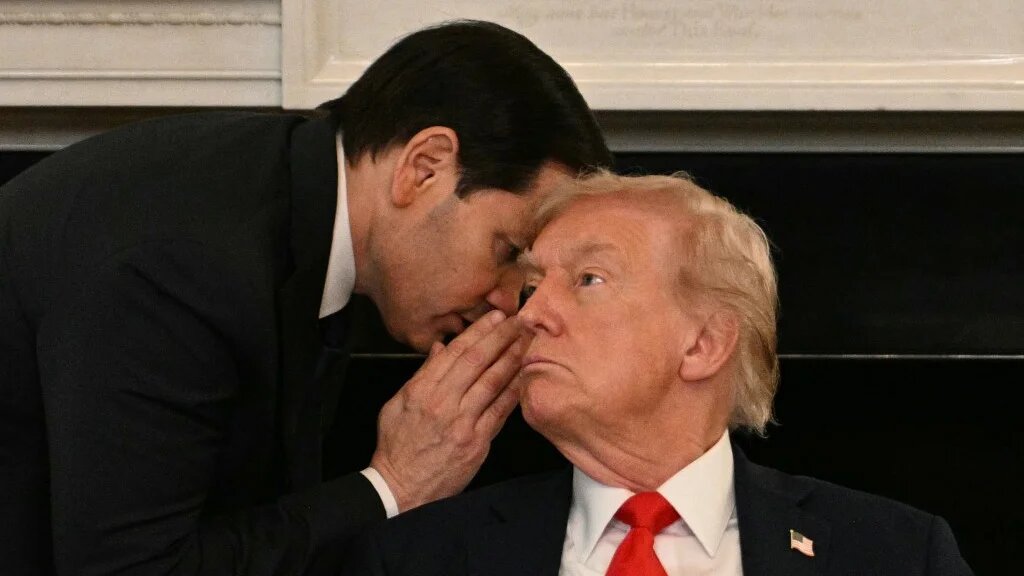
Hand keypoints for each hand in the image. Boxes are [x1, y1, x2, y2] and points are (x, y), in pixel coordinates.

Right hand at [370, 310, 525, 511]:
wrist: (401, 487)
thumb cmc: (398, 446)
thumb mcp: (398, 404)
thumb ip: (423, 375)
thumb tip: (441, 348)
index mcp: (421, 390)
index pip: (455, 352)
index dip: (478, 331)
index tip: (495, 317)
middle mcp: (443, 403)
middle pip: (478, 362)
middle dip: (501, 337)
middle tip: (519, 320)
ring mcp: (462, 423)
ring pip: (493, 382)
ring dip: (512, 358)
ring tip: (527, 341)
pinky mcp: (476, 442)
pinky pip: (500, 412)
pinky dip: (514, 392)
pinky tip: (525, 376)